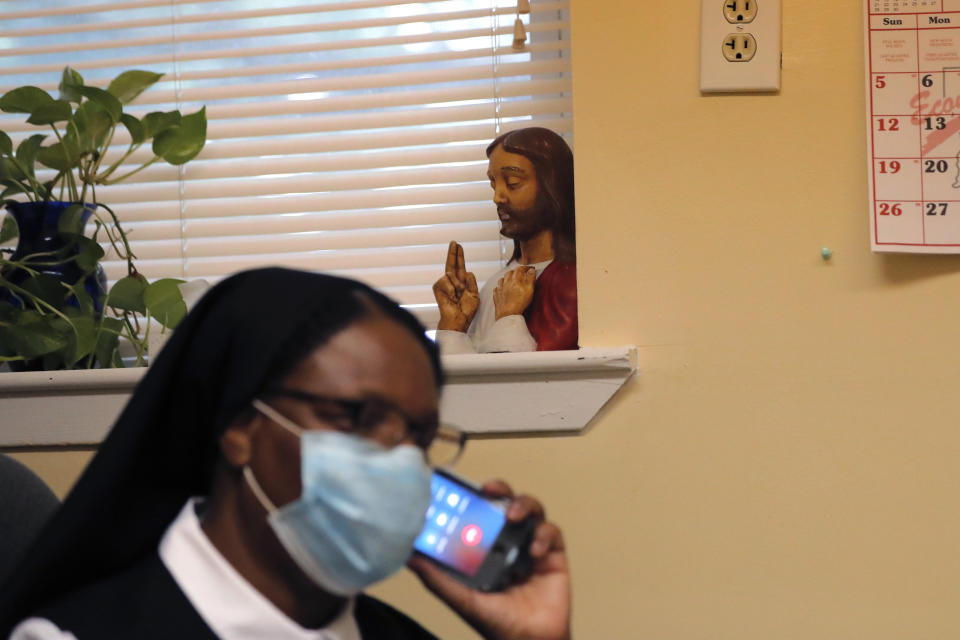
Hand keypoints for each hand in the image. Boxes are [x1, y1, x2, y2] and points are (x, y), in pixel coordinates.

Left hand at [408, 480, 570, 639]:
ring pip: (531, 509)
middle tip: (489, 490)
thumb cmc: (496, 622)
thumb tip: (409, 557)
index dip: (470, 496)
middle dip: (498, 489)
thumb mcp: (462, 599)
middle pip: (504, 501)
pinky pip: (552, 532)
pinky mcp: (552, 553)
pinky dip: (543, 535)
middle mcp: (506, 540)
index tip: (460, 487)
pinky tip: (534, 551)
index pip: (476, 512)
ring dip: (523, 505)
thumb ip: (437, 578)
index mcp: (483, 546)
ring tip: (513, 516)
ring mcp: (530, 544)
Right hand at [433, 241, 479, 331]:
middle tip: (454, 242)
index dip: (459, 256)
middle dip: (453, 252)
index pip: (460, 266)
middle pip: (451, 263)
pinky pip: (446, 279)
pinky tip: (452, 296)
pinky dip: (451, 288)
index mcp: (461, 282)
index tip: (458, 246)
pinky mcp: (437, 287)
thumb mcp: (474, 294)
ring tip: (458, 295)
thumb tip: (466, 271)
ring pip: (452, 273)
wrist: (459, 319)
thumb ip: (472, 282)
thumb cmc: (466, 310)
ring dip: (458, 284)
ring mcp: (443, 283)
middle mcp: (451, 281)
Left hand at [493, 266, 535, 319]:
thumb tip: (531, 270)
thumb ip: (531, 278)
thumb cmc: (520, 303)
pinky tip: (502, 289)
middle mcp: (506, 283)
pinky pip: (496, 288)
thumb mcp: (529, 290)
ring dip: (506, 277)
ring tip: (510, 279)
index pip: (519, 269)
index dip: (525, 267)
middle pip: (509, 272)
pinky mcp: (496, 296)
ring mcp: (500, 289)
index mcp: (515, 280)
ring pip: (501, 279)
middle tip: (521, 273)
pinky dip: (499, 286)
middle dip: (515, 271)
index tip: (529, 268)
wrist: (508, 314)